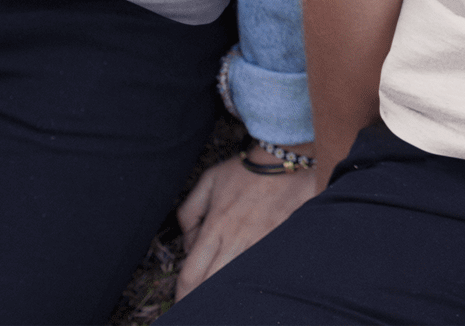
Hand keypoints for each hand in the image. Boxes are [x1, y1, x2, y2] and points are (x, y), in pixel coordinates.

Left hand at [173, 148, 320, 298]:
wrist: (285, 159)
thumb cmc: (246, 170)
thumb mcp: (208, 181)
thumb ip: (189, 211)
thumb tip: (188, 243)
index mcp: (215, 226)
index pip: (191, 274)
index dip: (181, 295)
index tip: (180, 302)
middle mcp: (236, 239)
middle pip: (211, 285)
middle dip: (199, 301)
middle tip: (195, 306)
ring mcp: (259, 242)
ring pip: (237, 282)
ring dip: (225, 292)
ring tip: (219, 294)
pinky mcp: (278, 241)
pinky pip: (261, 269)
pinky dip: (251, 278)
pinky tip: (246, 281)